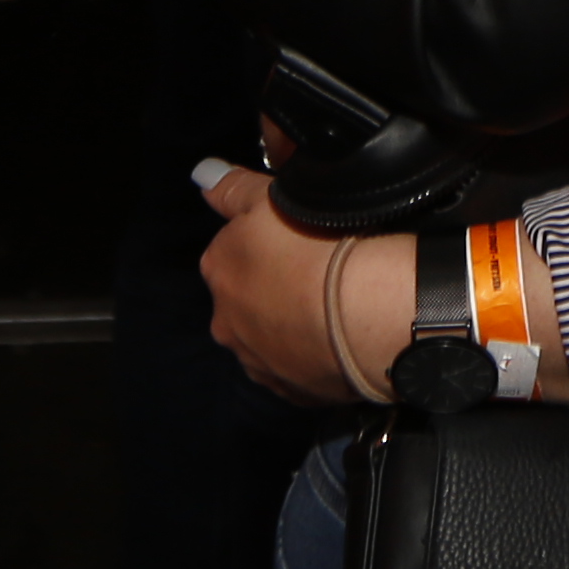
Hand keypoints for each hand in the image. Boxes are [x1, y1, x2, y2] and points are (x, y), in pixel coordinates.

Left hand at [201, 168, 371, 408]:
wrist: (367, 313)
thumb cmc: (319, 245)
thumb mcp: (272, 198)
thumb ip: (233, 188)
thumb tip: (201, 176)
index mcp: (218, 270)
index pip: (232, 254)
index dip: (266, 247)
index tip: (298, 244)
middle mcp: (226, 323)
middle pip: (246, 302)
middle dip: (273, 294)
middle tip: (318, 277)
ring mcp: (259, 363)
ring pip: (271, 340)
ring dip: (292, 328)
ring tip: (335, 312)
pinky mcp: (293, 393)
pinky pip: (300, 370)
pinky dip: (315, 358)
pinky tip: (342, 341)